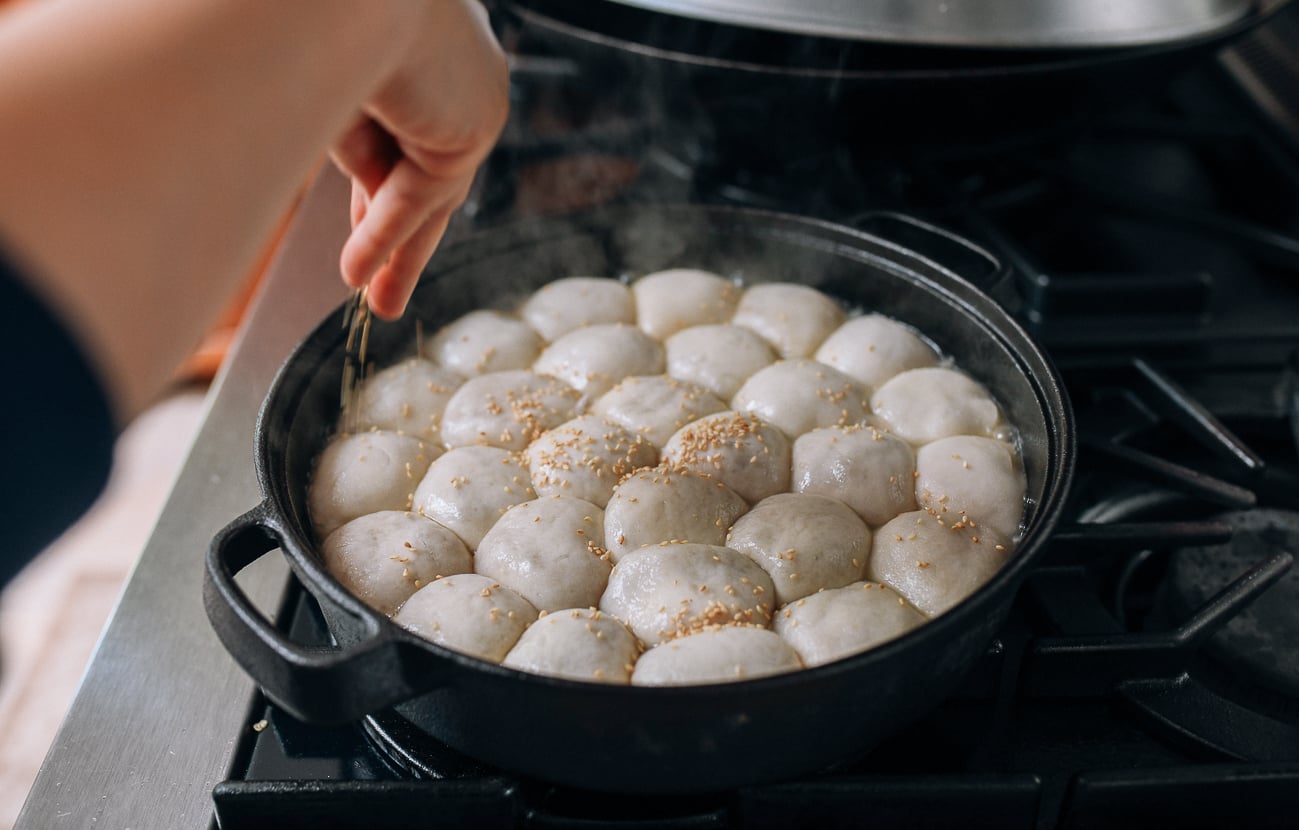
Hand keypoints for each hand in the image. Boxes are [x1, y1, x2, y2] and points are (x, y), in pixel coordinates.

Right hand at [330, 0, 508, 319]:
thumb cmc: (313, 19)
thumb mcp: (330, 91)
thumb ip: (354, 146)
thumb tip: (368, 211)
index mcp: (428, 44)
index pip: (408, 136)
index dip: (379, 193)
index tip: (360, 240)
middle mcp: (458, 66)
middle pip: (432, 175)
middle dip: (404, 239)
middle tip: (385, 290)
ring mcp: (474, 95)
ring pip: (431, 192)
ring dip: (399, 255)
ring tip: (378, 306)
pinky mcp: (471, 128)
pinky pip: (420, 194)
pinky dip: (386, 235)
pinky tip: (356, 276)